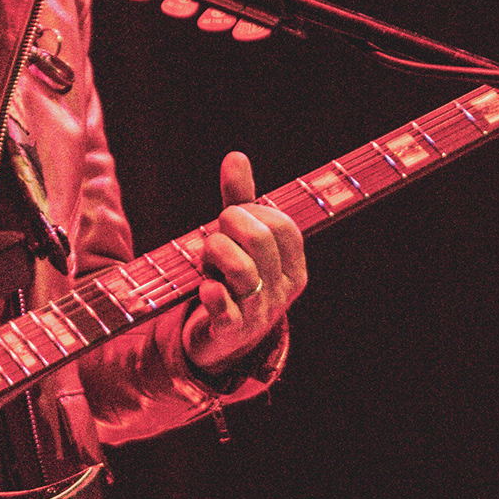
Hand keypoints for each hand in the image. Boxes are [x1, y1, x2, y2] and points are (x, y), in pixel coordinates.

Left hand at [181, 151, 306, 377]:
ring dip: (214, 253)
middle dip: (229, 225)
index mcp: (293, 267)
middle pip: (260, 240)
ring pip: (241, 270)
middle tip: (215, 232)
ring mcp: (259, 313)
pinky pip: (224, 308)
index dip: (252, 211)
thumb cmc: (233, 281)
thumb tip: (236, 156)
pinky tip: (204, 287)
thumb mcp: (240, 242)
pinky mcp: (231, 332)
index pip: (282, 225)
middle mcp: (282, 290)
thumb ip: (240, 200)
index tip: (232, 215)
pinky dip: (211, 292)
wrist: (222, 342)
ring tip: (204, 256)